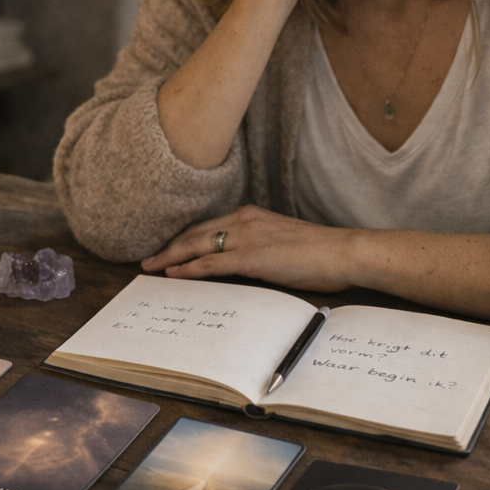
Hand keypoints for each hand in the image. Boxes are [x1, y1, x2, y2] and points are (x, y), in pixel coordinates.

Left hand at [140, 204, 355, 292]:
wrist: (343, 251)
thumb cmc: (320, 252)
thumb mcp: (282, 242)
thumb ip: (258, 247)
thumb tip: (241, 264)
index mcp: (251, 215)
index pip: (207, 226)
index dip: (183, 237)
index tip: (166, 247)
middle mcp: (244, 220)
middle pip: (195, 233)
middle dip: (168, 246)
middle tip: (146, 259)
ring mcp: (247, 237)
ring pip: (197, 245)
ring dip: (171, 257)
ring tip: (151, 267)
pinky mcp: (252, 257)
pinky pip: (211, 263)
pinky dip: (189, 269)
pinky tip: (174, 274)